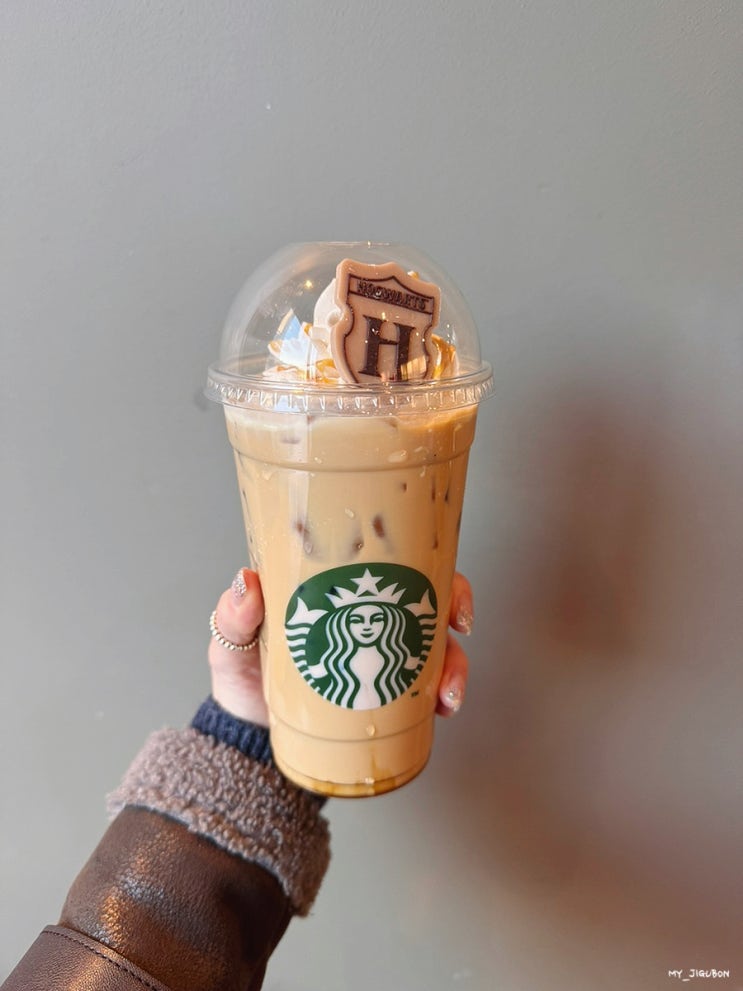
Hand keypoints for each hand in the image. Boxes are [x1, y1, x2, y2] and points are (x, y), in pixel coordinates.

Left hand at [209, 568, 472, 726]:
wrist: (250, 736)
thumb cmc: (243, 677)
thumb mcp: (232, 644)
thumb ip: (234, 617)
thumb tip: (247, 582)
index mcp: (336, 588)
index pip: (386, 558)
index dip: (426, 558)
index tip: (440, 578)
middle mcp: (367, 615)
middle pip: (425, 594)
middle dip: (453, 605)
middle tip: (457, 626)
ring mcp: (381, 652)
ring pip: (436, 644)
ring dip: (455, 663)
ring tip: (447, 692)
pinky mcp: (388, 690)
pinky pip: (427, 685)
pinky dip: (443, 694)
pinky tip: (442, 707)